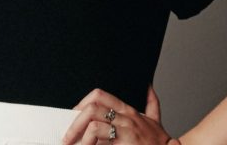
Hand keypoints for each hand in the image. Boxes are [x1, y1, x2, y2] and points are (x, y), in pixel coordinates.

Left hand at [61, 83, 177, 144]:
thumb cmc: (159, 142)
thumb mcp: (155, 120)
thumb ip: (151, 103)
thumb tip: (148, 87)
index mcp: (129, 110)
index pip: (100, 96)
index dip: (82, 103)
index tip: (74, 116)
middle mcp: (126, 117)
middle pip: (92, 108)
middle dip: (75, 122)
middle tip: (67, 136)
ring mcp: (126, 130)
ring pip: (94, 124)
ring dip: (79, 135)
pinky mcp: (126, 142)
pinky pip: (100, 138)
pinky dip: (88, 143)